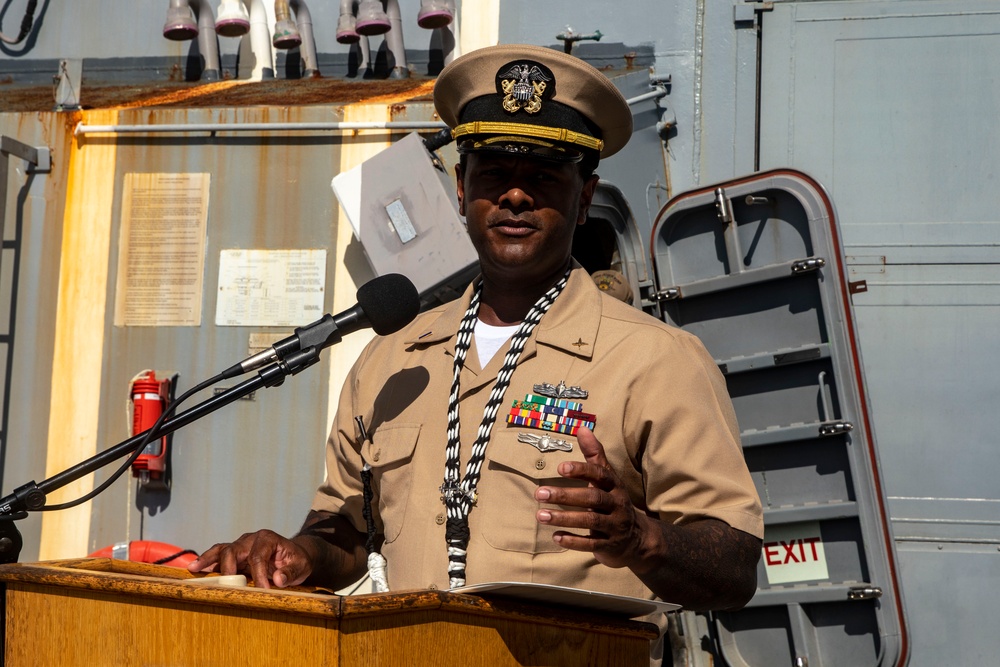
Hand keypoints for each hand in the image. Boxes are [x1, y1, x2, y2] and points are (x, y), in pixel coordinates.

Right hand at [186, 529, 314, 588]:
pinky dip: (207, 561)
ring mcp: (241, 545)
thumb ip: (290, 572)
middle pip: (234, 550)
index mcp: (268, 539)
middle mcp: (251, 539)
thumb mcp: (301, 566)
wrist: (295, 556)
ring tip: (194, 568)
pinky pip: (219, 555)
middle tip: (226, 585)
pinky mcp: (235, 554)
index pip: (257, 556)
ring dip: (208, 559)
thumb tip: (278, 579)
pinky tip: (195, 568)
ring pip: (222, 550)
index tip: (262, 590)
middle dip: (228, 567)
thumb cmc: (297, 561)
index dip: (258, 574)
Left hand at [534, 426, 648, 569]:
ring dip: (564, 518)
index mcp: (615, 486)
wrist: (637, 538)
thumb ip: (595, 455)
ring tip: (540, 515)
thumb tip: (582, 428)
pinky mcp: (609, 545)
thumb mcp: (608, 479)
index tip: (560, 468)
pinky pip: (591, 544)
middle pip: (593, 499)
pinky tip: (556, 537)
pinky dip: (573, 541)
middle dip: (565, 495)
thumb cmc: (614, 502)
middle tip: (539, 493)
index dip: (582, 470)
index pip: (600, 475)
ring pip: (590, 522)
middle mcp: (617, 505)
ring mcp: (614, 527)